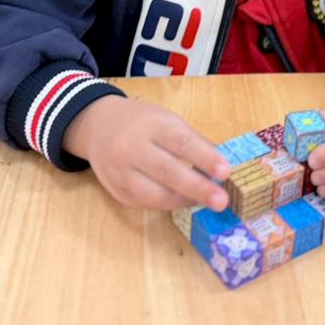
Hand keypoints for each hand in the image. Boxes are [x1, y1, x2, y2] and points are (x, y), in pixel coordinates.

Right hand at [64, 95, 230, 210]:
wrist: (97, 125)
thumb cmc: (141, 121)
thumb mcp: (167, 119)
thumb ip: (193, 140)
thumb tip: (220, 165)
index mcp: (151, 124)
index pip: (180, 142)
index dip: (204, 158)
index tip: (226, 171)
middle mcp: (132, 147)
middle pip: (167, 171)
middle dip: (197, 188)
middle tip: (221, 201)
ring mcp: (121, 172)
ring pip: (154, 194)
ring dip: (184, 201)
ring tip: (205, 202)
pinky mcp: (116, 191)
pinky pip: (145, 203)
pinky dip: (167, 204)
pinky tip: (183, 201)